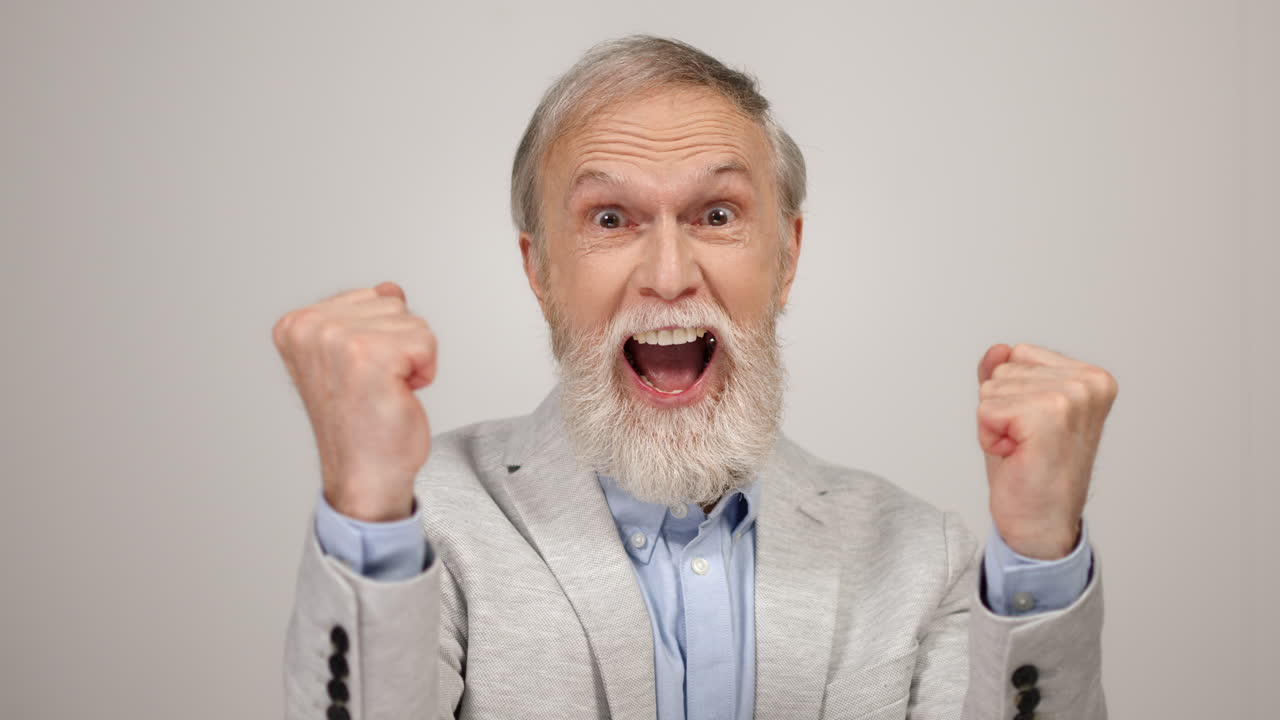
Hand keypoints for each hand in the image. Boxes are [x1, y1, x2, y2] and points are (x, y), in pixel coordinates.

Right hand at [272, 281, 436, 521]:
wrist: (366, 475)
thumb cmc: (362, 422)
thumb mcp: (356, 356)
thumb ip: (367, 318)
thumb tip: (390, 288)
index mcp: (297, 324)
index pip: (371, 296)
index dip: (381, 337)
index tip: (359, 375)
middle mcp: (310, 327)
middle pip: (393, 303)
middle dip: (399, 345)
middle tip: (375, 385)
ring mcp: (336, 339)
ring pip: (412, 321)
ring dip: (412, 359)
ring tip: (385, 390)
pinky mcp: (368, 355)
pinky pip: (426, 341)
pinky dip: (424, 371)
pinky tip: (398, 395)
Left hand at [977, 343, 1117, 559]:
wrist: (1040, 525)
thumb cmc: (1031, 472)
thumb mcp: (1015, 411)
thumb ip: (1007, 375)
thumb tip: (998, 349)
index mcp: (1091, 377)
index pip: (1017, 354)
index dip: (1010, 395)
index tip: (1032, 429)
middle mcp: (1088, 383)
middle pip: (1002, 369)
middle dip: (1000, 409)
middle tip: (1026, 444)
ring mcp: (1071, 397)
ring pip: (991, 388)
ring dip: (995, 424)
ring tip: (1023, 450)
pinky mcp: (1049, 415)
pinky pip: (986, 408)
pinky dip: (989, 437)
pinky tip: (1017, 457)